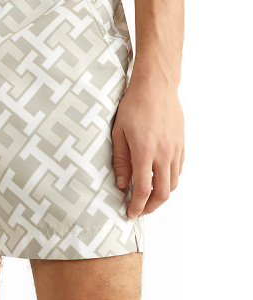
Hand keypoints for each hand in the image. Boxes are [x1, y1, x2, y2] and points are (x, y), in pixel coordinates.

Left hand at [112, 77, 183, 218]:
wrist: (156, 87)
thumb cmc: (134, 106)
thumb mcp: (119, 132)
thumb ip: (120, 159)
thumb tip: (122, 182)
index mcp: (144, 152)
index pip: (143, 190)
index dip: (137, 205)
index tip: (131, 212)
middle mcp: (163, 154)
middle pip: (162, 193)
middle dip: (150, 207)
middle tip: (139, 210)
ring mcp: (175, 150)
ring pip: (173, 183)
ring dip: (161, 196)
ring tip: (148, 197)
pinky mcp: (181, 144)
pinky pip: (178, 170)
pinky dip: (169, 180)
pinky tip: (159, 179)